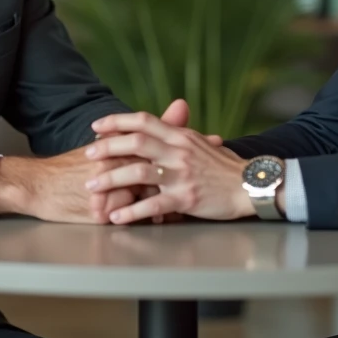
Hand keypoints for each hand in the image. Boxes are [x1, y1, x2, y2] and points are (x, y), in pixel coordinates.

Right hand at [0, 100, 207, 224]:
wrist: (40, 187)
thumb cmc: (73, 166)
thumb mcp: (105, 145)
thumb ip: (139, 129)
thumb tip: (179, 106)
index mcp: (120, 148)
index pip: (160, 145)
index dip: (187, 145)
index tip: (211, 143)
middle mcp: (116, 168)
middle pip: (160, 172)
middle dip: (186, 175)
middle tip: (210, 176)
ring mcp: (109, 192)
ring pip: (148, 199)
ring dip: (168, 202)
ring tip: (187, 203)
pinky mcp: (101, 214)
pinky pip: (130, 218)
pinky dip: (146, 218)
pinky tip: (159, 220)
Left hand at [84, 110, 252, 223]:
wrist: (249, 185)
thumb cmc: (223, 166)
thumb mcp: (200, 142)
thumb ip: (177, 132)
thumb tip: (158, 123)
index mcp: (180, 136)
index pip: (144, 120)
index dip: (117, 121)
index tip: (97, 126)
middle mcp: (178, 152)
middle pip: (136, 143)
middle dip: (108, 147)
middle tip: (88, 155)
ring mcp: (181, 175)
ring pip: (139, 173)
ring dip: (111, 180)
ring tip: (92, 188)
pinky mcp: (185, 199)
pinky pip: (153, 205)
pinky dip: (132, 211)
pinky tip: (116, 216)